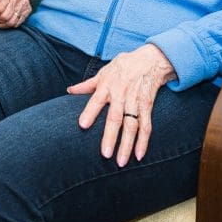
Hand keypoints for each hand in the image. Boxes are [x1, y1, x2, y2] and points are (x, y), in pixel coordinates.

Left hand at [67, 44, 177, 166]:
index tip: (82, 125)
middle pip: (115, 117)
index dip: (90, 112)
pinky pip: (146, 125)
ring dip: (127, 144)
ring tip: (121, 162)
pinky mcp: (148, 106)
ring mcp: (135, 101)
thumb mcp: (104, 71)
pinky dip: (143, 141)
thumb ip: (88, 84)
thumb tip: (70, 90)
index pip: (96, 100)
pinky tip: (139, 155)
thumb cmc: (124, 66)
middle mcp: (121, 94)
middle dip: (110, 136)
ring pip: (132, 125)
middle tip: (105, 154)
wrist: (151, 60)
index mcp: (107, 85)